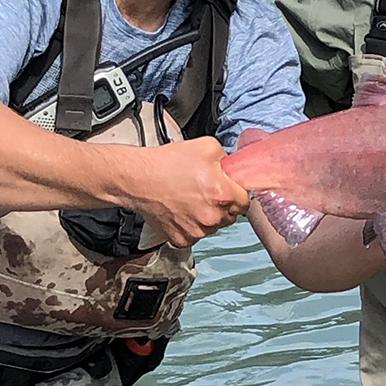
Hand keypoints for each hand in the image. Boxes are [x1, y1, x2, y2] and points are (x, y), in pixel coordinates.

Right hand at [102, 136, 249, 246]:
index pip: (246, 203)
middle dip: (223, 205)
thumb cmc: (168, 163)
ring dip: (208, 216)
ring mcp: (197, 231)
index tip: (228, 190)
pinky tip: (182, 210)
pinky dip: (192, 225)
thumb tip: (237, 169)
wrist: (138, 179)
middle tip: (206, 191)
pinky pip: (197, 234)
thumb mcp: (207, 146)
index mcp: (222, 193)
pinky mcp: (183, 239)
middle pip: (231, 216)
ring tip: (191, 199)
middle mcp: (212, 216)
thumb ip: (229, 160)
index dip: (237, 194)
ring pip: (214, 226)